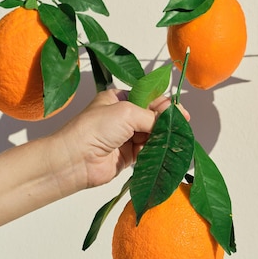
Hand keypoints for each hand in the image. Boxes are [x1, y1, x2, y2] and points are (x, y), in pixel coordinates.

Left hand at [51, 89, 188, 190]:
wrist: (75, 160)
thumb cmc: (96, 128)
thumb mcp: (127, 112)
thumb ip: (152, 115)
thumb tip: (172, 120)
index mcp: (118, 99)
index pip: (148, 98)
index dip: (165, 104)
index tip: (180, 112)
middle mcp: (122, 117)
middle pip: (152, 117)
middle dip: (166, 121)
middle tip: (182, 125)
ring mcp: (125, 136)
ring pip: (152, 134)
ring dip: (162, 137)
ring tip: (176, 139)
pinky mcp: (128, 155)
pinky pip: (148, 150)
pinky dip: (156, 150)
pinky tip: (165, 150)